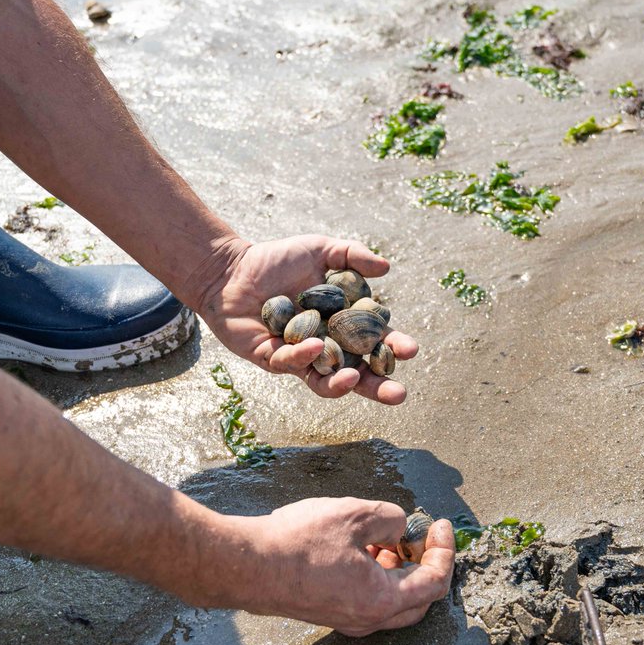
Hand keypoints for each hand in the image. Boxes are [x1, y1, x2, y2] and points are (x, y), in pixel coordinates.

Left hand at [198, 235, 417, 404]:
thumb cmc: (277, 259)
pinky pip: (290, 365)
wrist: (232, 268)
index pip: (374, 341)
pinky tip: (316, 346)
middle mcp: (325, 345)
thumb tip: (386, 267)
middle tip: (398, 394)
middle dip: (379, 386)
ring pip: (325, 382)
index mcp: (342, 323)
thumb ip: (352, 255)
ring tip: (355, 380)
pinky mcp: (271, 359)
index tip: (412, 349)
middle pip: (358, 373)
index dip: (393, 348)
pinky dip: (304, 357)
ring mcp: (299, 356)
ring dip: (342, 385)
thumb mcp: (320, 249)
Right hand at [232, 499, 454, 634]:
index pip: (434, 583)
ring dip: (400, 568)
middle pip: (418, 600)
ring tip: (388, 534)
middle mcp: (367, 619)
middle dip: (427, 564)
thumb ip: (390, 519)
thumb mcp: (354, 515)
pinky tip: (362, 546)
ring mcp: (346, 619)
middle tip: (421, 534)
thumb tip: (400, 527)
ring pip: (392, 600)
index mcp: (381, 600)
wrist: (248, 564)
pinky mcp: (328, 611)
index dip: (444, 551)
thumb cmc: (297, 543)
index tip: (440, 525)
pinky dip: (377, 574)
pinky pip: (368, 598)